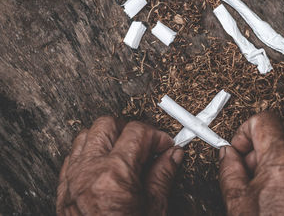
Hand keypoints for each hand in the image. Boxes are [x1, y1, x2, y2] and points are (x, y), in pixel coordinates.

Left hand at [57, 117, 182, 215]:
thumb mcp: (153, 209)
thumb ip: (163, 175)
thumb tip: (173, 156)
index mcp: (115, 174)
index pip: (137, 133)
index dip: (157, 136)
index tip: (165, 146)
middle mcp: (90, 171)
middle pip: (108, 125)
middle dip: (131, 129)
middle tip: (146, 144)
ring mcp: (73, 177)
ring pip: (87, 135)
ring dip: (108, 136)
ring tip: (125, 151)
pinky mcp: (63, 187)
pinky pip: (73, 154)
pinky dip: (90, 151)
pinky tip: (104, 163)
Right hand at [219, 112, 283, 215]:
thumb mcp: (238, 203)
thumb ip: (229, 170)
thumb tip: (227, 154)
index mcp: (281, 161)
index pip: (264, 120)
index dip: (245, 130)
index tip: (239, 148)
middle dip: (264, 138)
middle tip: (251, 162)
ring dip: (279, 154)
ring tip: (265, 182)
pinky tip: (283, 194)